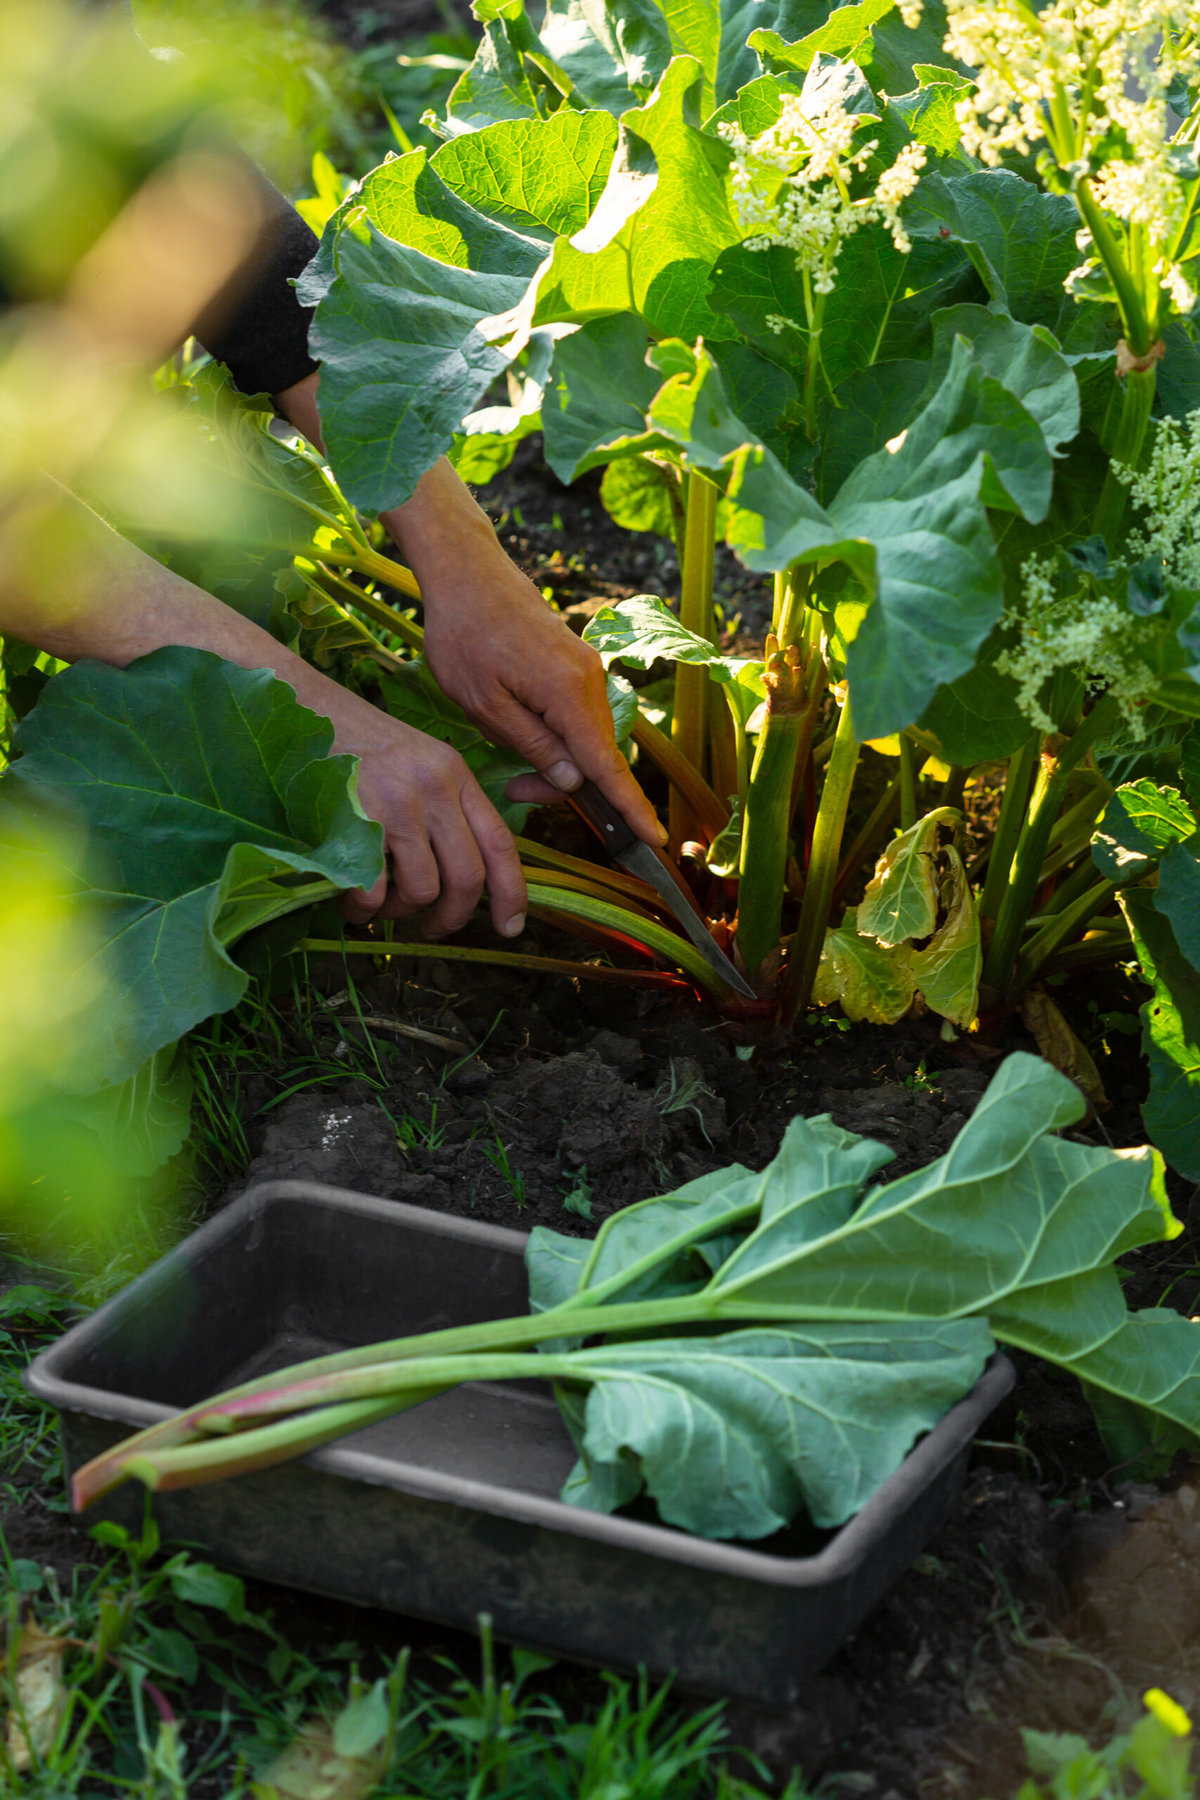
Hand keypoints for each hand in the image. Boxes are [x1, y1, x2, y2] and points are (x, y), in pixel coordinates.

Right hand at [318, 686, 527, 936]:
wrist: (302, 710)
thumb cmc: (356, 742)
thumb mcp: (417, 761)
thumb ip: (445, 805)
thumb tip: (461, 873)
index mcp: (456, 775)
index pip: (500, 843)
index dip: (512, 892)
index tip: (511, 926)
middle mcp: (435, 789)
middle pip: (467, 877)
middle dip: (453, 917)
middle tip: (433, 928)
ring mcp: (399, 804)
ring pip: (423, 889)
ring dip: (400, 912)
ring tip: (379, 905)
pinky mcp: (359, 819)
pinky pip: (375, 891)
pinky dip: (364, 909)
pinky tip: (351, 900)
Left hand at [382, 464, 664, 846]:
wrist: (467, 572)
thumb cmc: (463, 635)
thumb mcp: (484, 704)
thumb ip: (532, 745)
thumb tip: (574, 780)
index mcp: (568, 693)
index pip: (607, 765)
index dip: (629, 806)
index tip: (653, 839)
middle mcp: (590, 681)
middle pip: (597, 756)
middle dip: (566, 785)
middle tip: (513, 790)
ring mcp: (587, 670)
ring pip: (588, 737)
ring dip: (559, 761)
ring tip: (511, 763)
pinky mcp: (577, 664)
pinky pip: (580, 716)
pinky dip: (561, 738)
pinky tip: (524, 732)